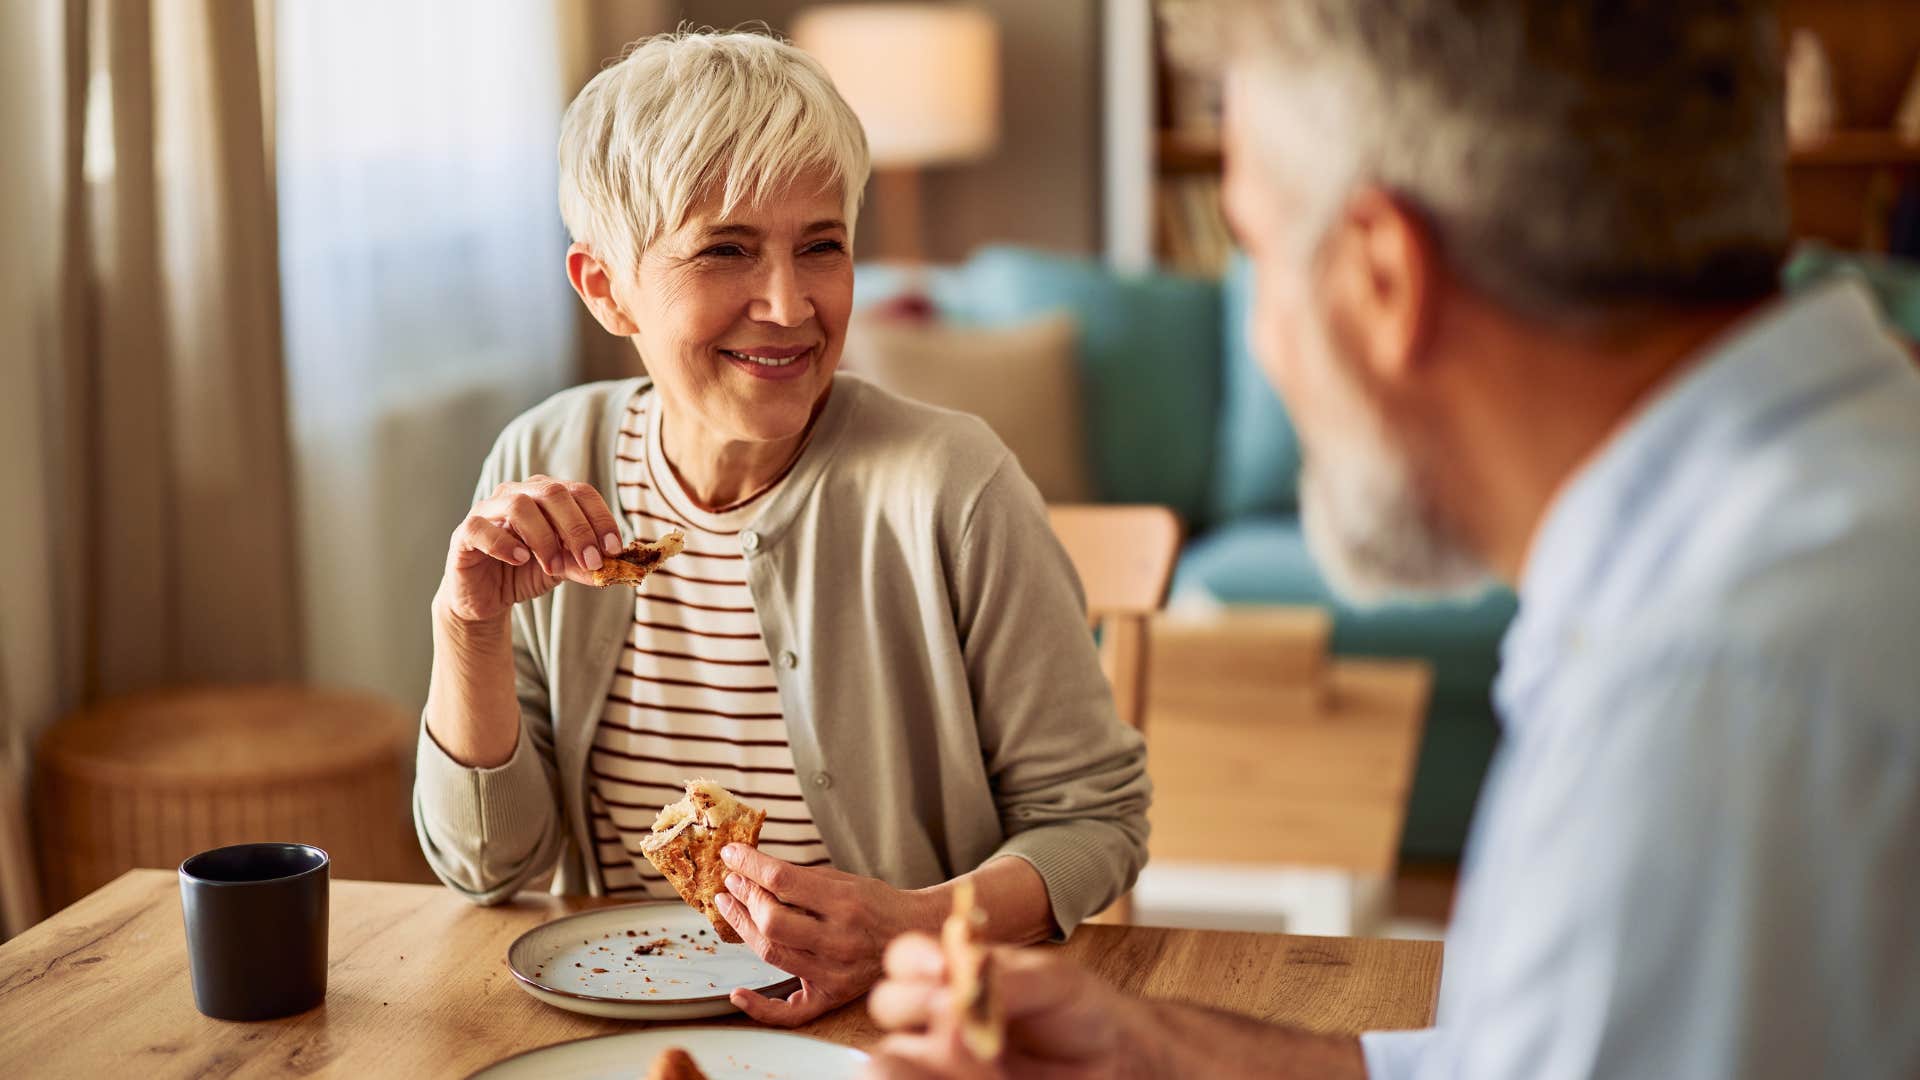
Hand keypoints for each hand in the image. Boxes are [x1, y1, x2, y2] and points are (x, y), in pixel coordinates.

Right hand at [436, 475, 624, 623]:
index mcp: (546, 495)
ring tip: (553, 566)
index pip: (579, 491)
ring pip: (518, 505)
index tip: (614, 548)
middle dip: (577, 528)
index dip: (600, 517)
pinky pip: (482, 528)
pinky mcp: (464, 532)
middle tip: (591, 561)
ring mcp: (488, 510)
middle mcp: (517, 493)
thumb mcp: (563, 568)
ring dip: (543, 538)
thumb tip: (615, 568)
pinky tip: (521, 560)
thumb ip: (585, 564)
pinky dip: (505, 544)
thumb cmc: (526, 572)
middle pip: (552, 492)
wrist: (486, 597)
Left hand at [715, 844, 935, 1026]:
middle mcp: (840, 940)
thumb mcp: (846, 879)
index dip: (751, 865)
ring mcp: (835, 973)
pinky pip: (791, 1012)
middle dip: (745, 896)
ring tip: (731, 906)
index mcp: (846, 902)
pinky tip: (738, 993)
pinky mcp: (832, 996)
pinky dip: (761, 1007)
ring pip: (773, 954)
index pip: (783, 881)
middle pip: (773, 920)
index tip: (732, 854)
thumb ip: (802, 878)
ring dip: (743, 928)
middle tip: (732, 882)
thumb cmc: (877, 904)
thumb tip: (754, 869)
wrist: (914, 935)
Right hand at [863, 934, 1128, 1078]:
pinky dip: (953, 1077)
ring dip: (928, 1054)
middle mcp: (934, 1014)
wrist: (1110, 1056)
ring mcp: (939, 1057)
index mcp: (952, 971)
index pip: (905, 958)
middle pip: (888, 1003)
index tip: (941, 969)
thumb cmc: (1077, 1008)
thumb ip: (1008, 980)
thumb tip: (957, 992)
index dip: (913, 960)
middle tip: (955, 1014)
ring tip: (983, 1062)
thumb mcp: (1053, 981)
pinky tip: (987, 1076)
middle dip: (914, 1004)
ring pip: (898, 1054)